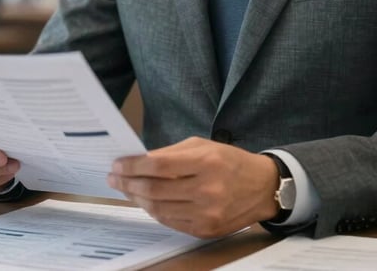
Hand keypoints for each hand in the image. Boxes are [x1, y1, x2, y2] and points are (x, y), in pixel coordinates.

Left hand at [107, 136, 278, 237]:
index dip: (133, 166)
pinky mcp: (206, 230)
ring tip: (126, 188)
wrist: (262, 187)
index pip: (159, 166)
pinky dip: (154, 211)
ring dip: (137, 198)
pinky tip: (146, 201)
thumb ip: (171, 154)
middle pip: (155, 190)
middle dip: (128, 183)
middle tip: (114, 177)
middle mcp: (207, 190)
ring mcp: (207, 214)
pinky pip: (170, 222)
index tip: (117, 164)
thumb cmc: (229, 161)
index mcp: (206, 162)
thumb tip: (139, 161)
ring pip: (159, 209)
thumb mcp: (202, 146)